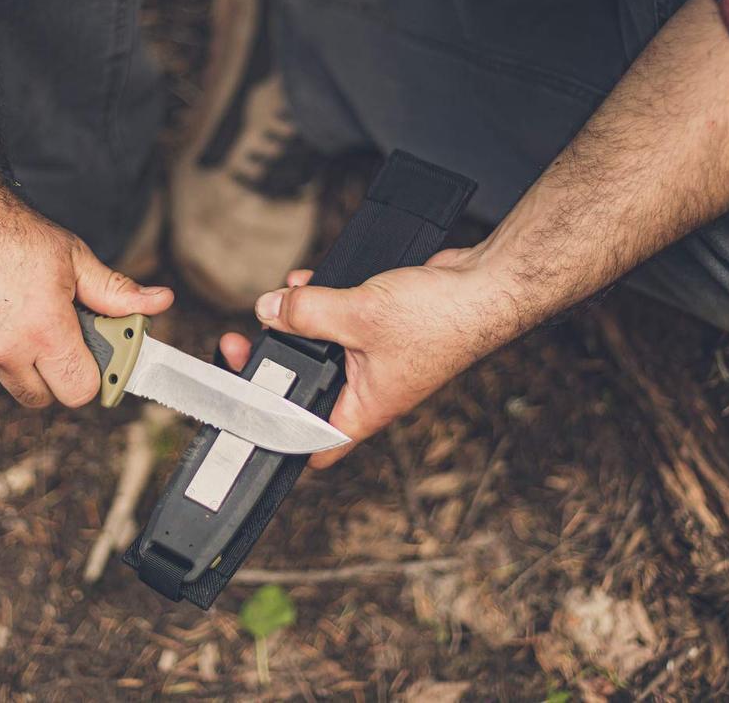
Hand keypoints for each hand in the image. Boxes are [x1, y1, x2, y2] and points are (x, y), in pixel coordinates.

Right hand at [0, 175, 171, 408]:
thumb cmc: (8, 227)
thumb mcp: (72, 257)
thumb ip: (116, 292)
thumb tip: (160, 302)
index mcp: (43, 332)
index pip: (78, 392)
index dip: (88, 376)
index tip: (86, 358)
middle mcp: (1, 350)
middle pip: (39, 397)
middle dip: (51, 374)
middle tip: (51, 337)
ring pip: (0, 380)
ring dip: (10, 361)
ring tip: (11, 314)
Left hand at [218, 246, 511, 467]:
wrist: (483, 287)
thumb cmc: (441, 320)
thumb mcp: (359, 314)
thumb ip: (307, 314)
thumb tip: (269, 310)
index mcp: (362, 410)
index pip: (311, 446)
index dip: (276, 438)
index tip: (245, 416)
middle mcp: (367, 391)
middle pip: (306, 388)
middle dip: (276, 362)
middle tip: (245, 344)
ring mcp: (373, 361)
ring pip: (319, 349)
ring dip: (296, 325)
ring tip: (276, 304)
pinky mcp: (380, 330)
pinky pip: (337, 321)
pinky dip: (319, 303)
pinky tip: (304, 283)